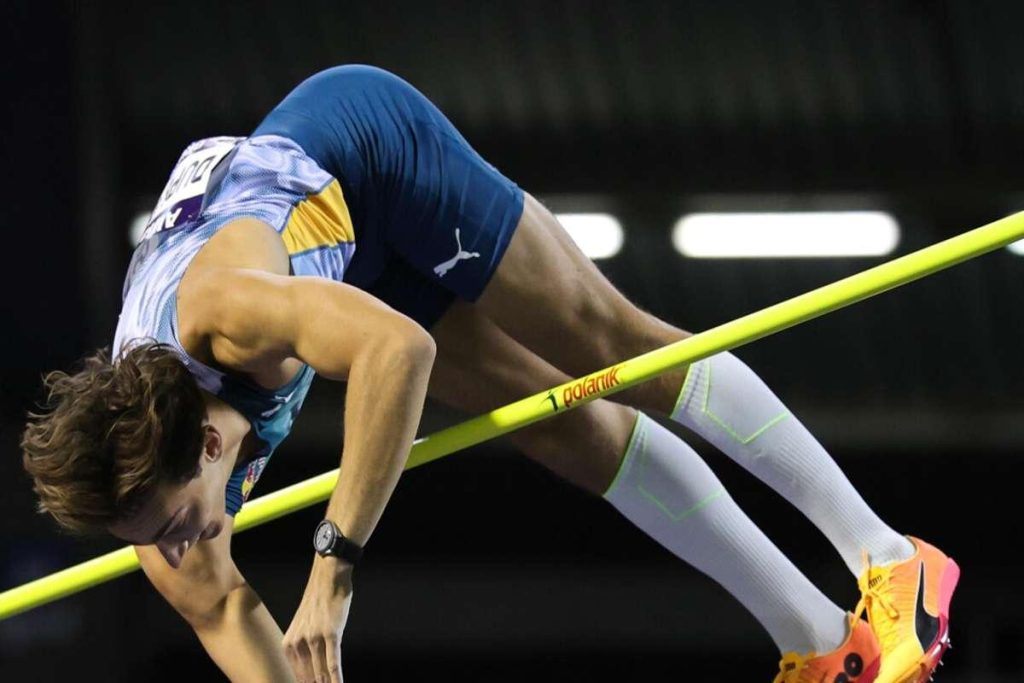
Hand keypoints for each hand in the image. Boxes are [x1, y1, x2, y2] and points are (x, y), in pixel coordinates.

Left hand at [283, 557, 353, 682]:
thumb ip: (303, 649)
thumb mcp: (303, 627)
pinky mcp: (331, 634)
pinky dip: (337, 678)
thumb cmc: (319, 602)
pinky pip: (334, 662)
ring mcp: (314, 639)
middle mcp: (298, 643)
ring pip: (321, 673)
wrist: (328, 578)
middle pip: (309, 678)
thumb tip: (310, 670)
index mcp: (289, 644)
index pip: (297, 677)